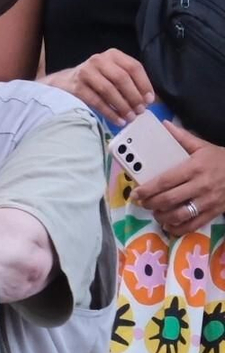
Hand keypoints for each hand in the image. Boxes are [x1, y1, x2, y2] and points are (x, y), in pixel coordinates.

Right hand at [48, 49, 153, 126]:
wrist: (65, 82)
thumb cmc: (96, 79)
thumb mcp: (113, 73)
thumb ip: (130, 81)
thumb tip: (148, 100)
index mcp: (113, 55)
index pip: (134, 67)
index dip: (144, 84)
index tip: (149, 100)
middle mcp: (99, 60)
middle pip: (122, 78)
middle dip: (134, 97)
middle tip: (140, 111)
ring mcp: (86, 72)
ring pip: (109, 90)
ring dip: (122, 106)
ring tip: (130, 118)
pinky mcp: (76, 86)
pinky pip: (96, 101)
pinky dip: (109, 112)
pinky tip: (117, 120)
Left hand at [132, 121, 224, 235]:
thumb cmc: (220, 159)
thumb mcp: (203, 146)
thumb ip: (182, 137)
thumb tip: (163, 124)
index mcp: (194, 168)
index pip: (166, 180)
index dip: (148, 189)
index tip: (136, 193)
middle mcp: (200, 186)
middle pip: (169, 199)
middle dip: (151, 203)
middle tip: (141, 203)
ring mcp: (208, 201)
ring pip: (180, 214)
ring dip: (162, 216)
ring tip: (154, 212)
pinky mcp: (214, 213)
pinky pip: (193, 225)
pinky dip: (178, 228)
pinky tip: (168, 225)